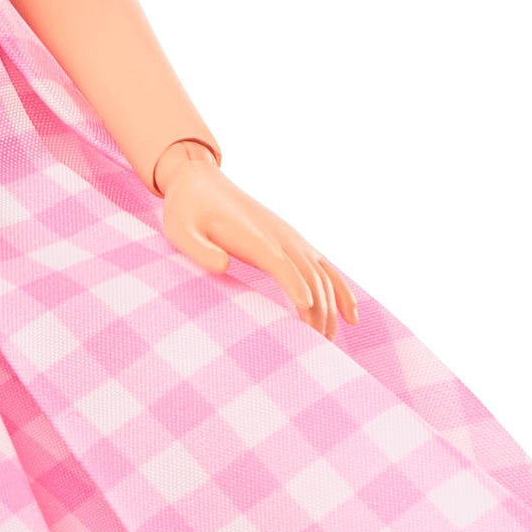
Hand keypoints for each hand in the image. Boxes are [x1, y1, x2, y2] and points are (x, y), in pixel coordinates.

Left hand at [153, 146, 352, 339]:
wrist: (200, 182)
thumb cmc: (186, 211)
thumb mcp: (179, 230)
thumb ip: (199, 249)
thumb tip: (223, 265)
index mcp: (254, 237)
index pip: (281, 262)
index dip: (295, 283)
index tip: (305, 309)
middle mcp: (280, 237)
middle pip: (309, 276)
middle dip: (316, 311)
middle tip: (313, 348)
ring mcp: (291, 239)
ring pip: (322, 275)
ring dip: (329, 308)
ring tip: (326, 342)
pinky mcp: (293, 242)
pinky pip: (326, 268)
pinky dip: (341, 291)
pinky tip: (351, 316)